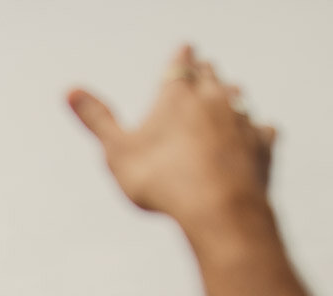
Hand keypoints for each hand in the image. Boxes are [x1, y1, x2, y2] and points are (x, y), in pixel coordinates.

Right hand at [69, 46, 275, 235]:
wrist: (218, 208)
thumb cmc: (162, 180)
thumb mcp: (117, 151)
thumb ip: (97, 119)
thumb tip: (69, 90)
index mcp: (178, 95)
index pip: (182, 61)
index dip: (181, 56)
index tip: (183, 51)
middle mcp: (214, 98)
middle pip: (212, 75)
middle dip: (204, 72)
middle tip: (201, 70)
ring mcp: (243, 119)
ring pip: (238, 96)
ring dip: (230, 95)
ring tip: (225, 96)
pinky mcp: (263, 144)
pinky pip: (263, 129)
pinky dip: (256, 129)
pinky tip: (255, 134)